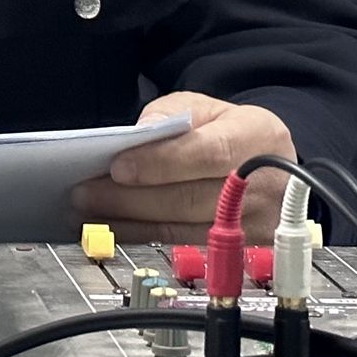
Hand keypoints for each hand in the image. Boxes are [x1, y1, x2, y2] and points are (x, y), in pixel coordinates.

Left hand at [70, 92, 295, 242]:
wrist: (271, 165)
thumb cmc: (233, 132)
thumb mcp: (207, 107)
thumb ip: (171, 113)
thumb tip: (141, 134)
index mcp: (259, 137)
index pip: (208, 154)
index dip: (161, 163)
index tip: (118, 168)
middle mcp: (262, 184)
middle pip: (191, 198)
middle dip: (131, 198)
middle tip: (85, 193)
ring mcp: (254, 223)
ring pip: (183, 227)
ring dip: (129, 222)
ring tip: (88, 212)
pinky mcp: (239, 249)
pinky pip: (182, 243)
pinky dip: (142, 235)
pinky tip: (112, 228)